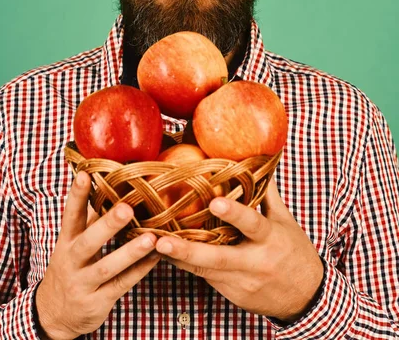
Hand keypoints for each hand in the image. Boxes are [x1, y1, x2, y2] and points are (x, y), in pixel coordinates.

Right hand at [36, 171, 160, 339]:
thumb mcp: (71, 243)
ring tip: (151, 237)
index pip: (70, 216)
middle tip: (127, 208)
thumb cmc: (71, 267)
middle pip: (88, 242)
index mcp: (65, 242)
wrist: (54, 314)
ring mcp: (83, 284)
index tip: (84, 174)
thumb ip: (87, 217)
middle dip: (107, 225)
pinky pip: (122, 284)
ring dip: (130, 252)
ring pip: (107, 267)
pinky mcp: (97, 302)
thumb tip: (103, 182)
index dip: (76, 196)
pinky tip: (156, 257)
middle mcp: (71, 262)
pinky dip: (140, 270)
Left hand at [155, 178, 322, 322]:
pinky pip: (205, 278)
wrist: (307, 297)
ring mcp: (241, 281)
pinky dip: (184, 266)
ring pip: (205, 270)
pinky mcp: (232, 293)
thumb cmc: (295, 252)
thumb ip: (267, 193)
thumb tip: (258, 161)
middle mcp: (254, 261)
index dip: (234, 214)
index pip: (252, 224)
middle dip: (188, 250)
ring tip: (151, 246)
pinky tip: (163, 254)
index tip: (214, 202)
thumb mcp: (285, 221)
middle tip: (162, 240)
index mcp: (270, 238)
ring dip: (178, 258)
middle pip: (219, 257)